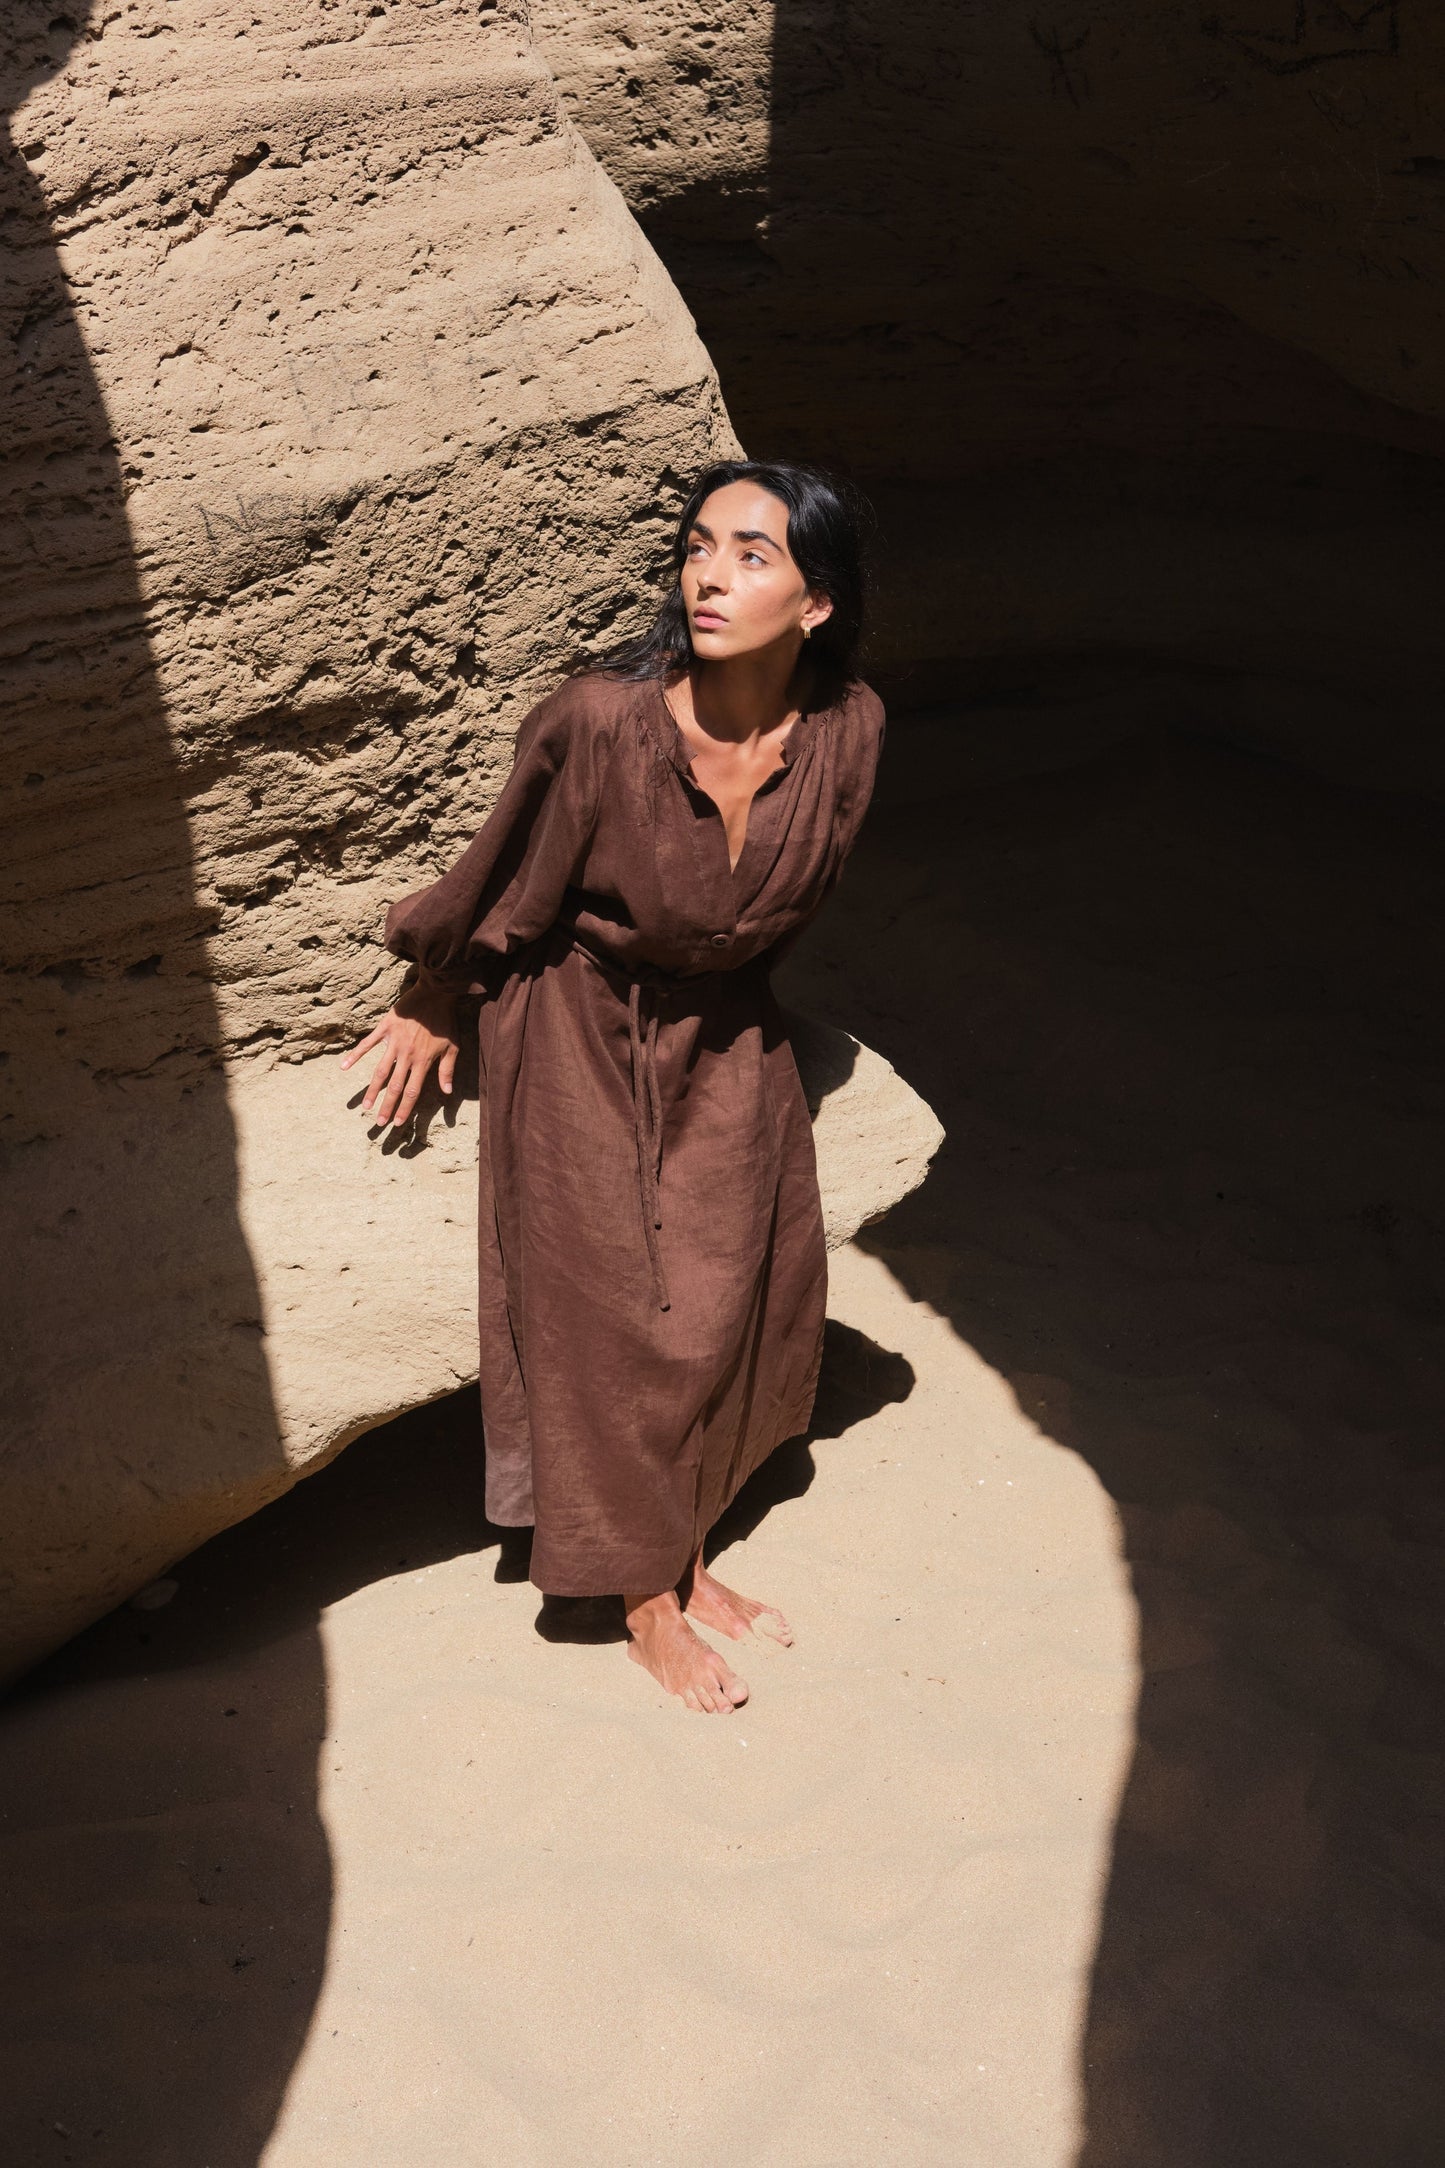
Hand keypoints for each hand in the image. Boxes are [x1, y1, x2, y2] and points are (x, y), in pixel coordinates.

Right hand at [341, 985, 459, 1128]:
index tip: (397, 1123)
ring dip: (371, 1090)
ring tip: (364, 1106)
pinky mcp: (384, 1029)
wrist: (434, 993)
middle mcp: (406, 1056)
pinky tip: (343, 1066)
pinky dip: (355, 1055)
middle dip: (387, 1106)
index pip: (412, 1091)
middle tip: (379, 1123)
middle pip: (394, 1086)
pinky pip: (367, 1044)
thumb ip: (447, 1070)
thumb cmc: (445, 1021)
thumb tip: (448, 1092)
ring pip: (380, 1071)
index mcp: (423, 1061)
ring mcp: (393, 1043)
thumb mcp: (453, 1047)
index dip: (405, 1108)